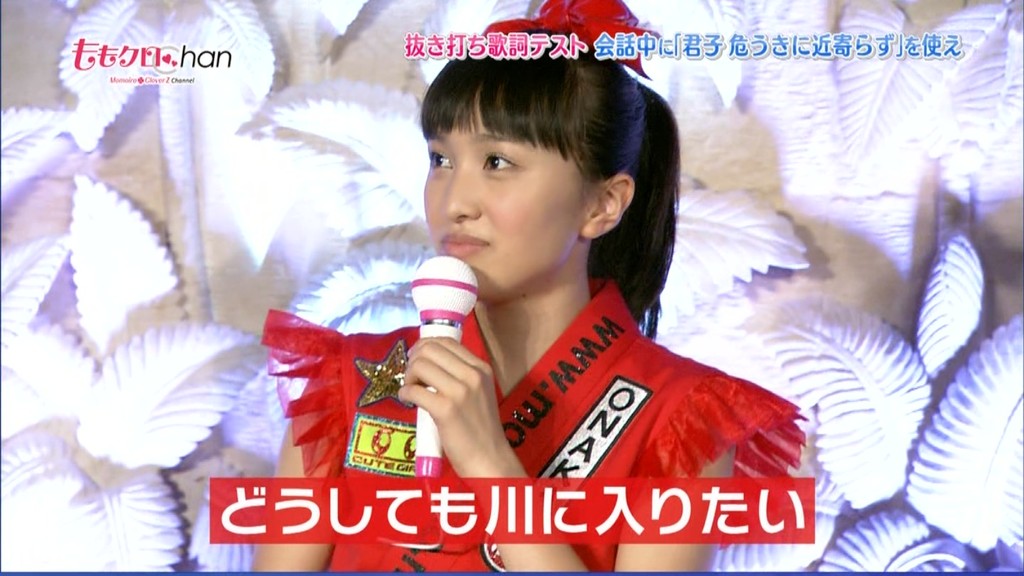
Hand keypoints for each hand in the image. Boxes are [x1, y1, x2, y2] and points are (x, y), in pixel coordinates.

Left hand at [398, 338, 523, 477]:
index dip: (425, 346)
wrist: (489, 459)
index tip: (417, 359)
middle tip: (412, 377)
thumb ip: (461, 375)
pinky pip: (414, 391)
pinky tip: (408, 401)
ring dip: (408, 376)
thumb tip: (428, 361)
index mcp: (481, 368)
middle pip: (430, 349)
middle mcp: (472, 375)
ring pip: (420, 365)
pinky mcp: (446, 410)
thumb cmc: (481, 429)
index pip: (446, 342)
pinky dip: (404, 393)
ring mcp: (460, 392)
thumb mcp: (480, 392)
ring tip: (412, 390)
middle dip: (414, 360)